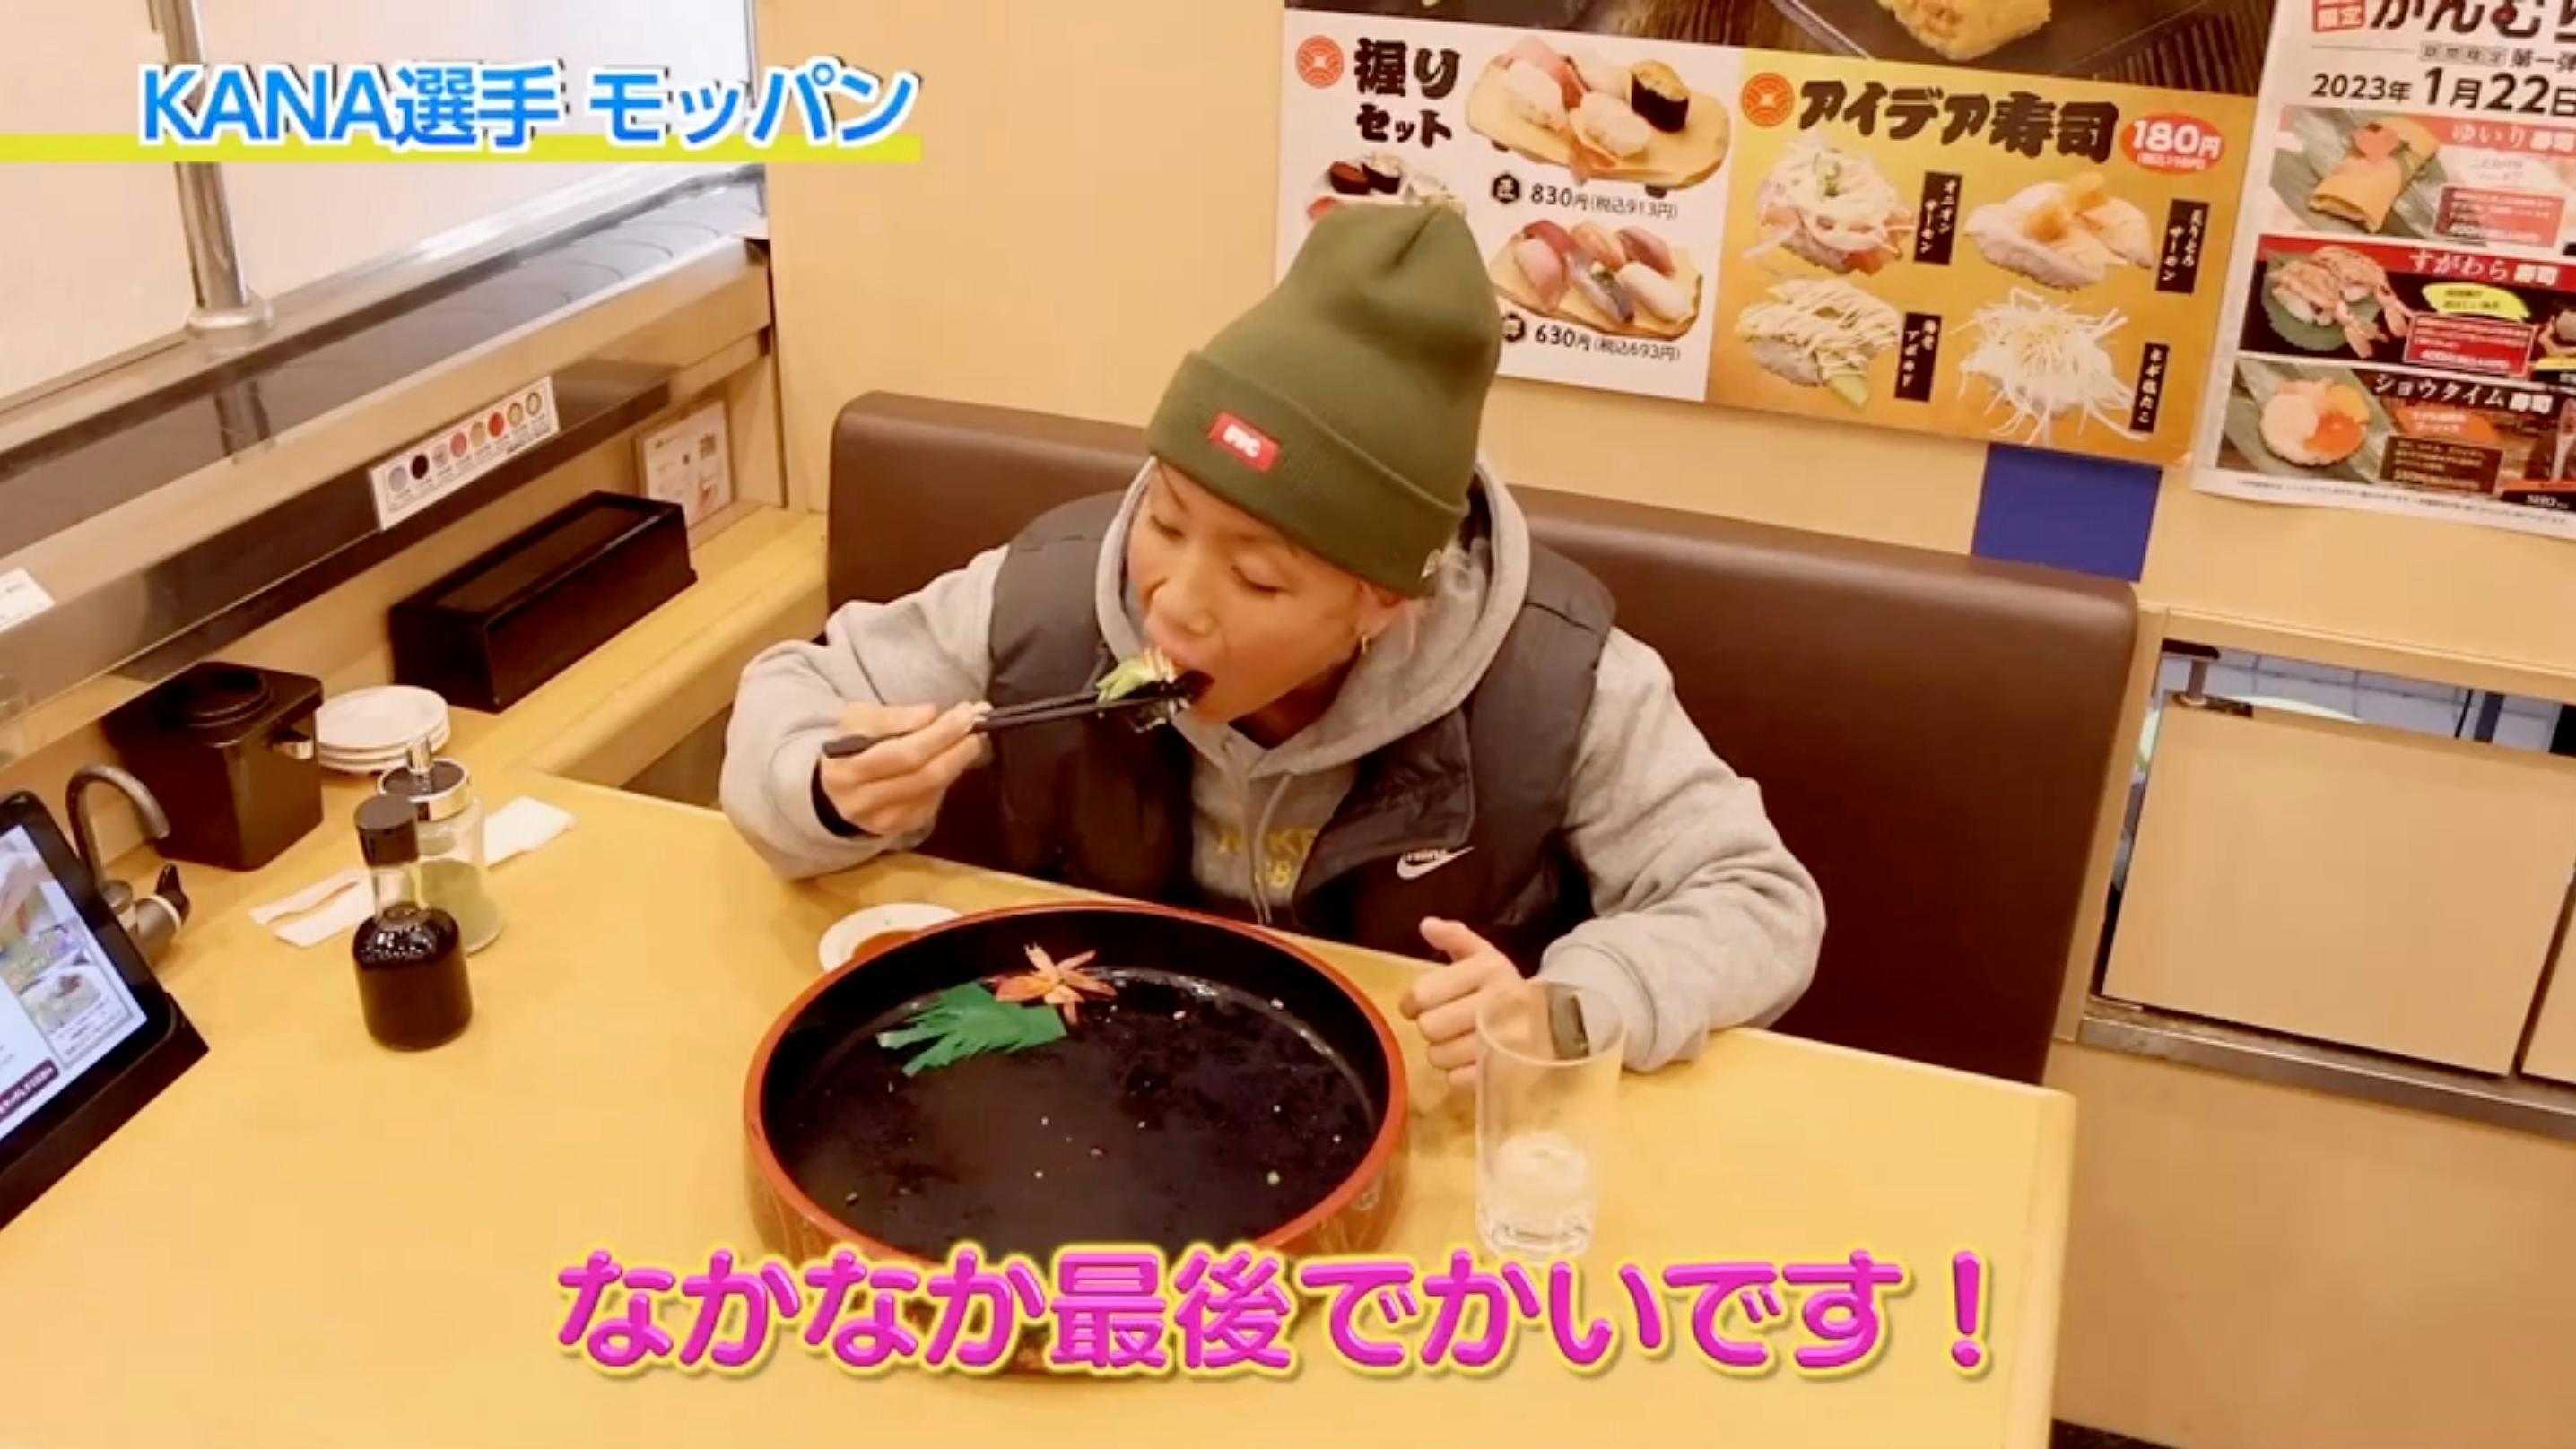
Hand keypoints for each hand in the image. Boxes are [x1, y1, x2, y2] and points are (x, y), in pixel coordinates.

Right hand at [817, 701, 987, 837]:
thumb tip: (931, 715)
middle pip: (923, 775)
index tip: (964, 713)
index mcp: (847, 771)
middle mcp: (864, 802)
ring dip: (958, 760)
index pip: (902, 753)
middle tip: (977, 724)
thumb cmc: (851, 745)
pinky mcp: (901, 828)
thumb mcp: (859, 719)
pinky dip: (947, 775)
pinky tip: (951, 757)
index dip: (938, 734)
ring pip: (933, 789)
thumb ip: (893, 716)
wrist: (838, 787)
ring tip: (971, 736)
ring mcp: (884, 820)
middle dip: (955, 747)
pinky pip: (934, 799)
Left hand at [1398, 917, 1522, 1089]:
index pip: (1422, 993)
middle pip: (1429, 1027)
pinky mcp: (1505, 1073)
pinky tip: (1473, 1061)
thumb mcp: (1486, 958)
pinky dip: (1459, 1074)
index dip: (1412, 1002)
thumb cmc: (1507, 991)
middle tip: (1447, 1024)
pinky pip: (1456, 1080)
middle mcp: (1497, 1003)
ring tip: (1461, 1042)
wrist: (1555, 1027)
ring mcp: (1503, 1042)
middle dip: (1432, 1027)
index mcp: (1489, 970)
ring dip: (1443, 1053)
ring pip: (1438, 1057)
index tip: (1421, 1004)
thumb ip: (1456, 938)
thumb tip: (1426, 924)